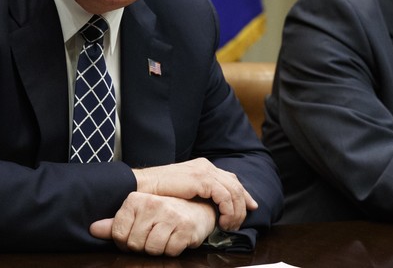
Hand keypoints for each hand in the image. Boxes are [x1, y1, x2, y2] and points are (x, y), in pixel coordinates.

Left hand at [89, 192, 216, 255]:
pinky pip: (170, 251)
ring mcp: (171, 215)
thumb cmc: (165, 212)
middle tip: (152, 236)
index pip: (119, 234)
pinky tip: (175, 238)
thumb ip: (116, 223)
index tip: (135, 235)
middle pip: (134, 244)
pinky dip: (171, 250)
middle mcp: (153, 204)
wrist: (199, 208)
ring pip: (151, 249)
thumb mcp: (139, 213)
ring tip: (164, 236)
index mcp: (136, 199)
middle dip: (142, 246)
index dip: (125, 242)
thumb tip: (93, 229)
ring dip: (157, 249)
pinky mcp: (186, 228)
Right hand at [132, 158, 256, 230]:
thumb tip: (210, 205)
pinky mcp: (201, 179)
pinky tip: (222, 222)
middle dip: (244, 204)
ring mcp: (204, 171)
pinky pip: (225, 196)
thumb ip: (198, 194)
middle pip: (235, 184)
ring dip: (235, 211)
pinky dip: (228, 210)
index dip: (243, 194)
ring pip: (234, 191)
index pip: (230, 179)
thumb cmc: (157, 193)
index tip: (251, 207)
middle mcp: (206, 166)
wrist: (141, 187)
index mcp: (202, 167)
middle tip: (240, 223)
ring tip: (229, 226)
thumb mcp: (183, 192)